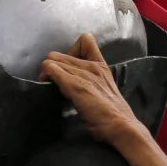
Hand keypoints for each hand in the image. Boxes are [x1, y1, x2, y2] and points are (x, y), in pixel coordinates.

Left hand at [39, 33, 146, 147]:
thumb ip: (92, 81)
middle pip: (60, 54)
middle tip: (50, 81)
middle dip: (52, 66)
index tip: (68, 67)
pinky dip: (47, 76)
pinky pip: (53, 70)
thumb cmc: (112, 114)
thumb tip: (76, 82)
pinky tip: (48, 87)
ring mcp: (83, 75)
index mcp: (101, 65)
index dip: (71, 51)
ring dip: (46, 73)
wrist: (120, 125)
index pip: (85, 40)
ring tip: (47, 86)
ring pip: (53, 60)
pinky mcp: (75, 86)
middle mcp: (91, 66)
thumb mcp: (104, 89)